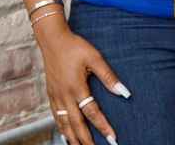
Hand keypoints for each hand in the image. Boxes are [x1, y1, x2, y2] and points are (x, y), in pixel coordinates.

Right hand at [41, 29, 130, 144]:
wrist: (53, 40)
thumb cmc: (75, 46)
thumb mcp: (94, 57)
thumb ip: (108, 76)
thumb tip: (123, 92)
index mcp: (76, 87)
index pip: (92, 113)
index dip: (103, 126)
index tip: (112, 138)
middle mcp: (65, 95)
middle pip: (76, 124)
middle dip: (86, 141)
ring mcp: (56, 96)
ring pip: (64, 124)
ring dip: (73, 138)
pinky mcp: (51, 94)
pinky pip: (56, 117)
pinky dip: (61, 129)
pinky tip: (65, 135)